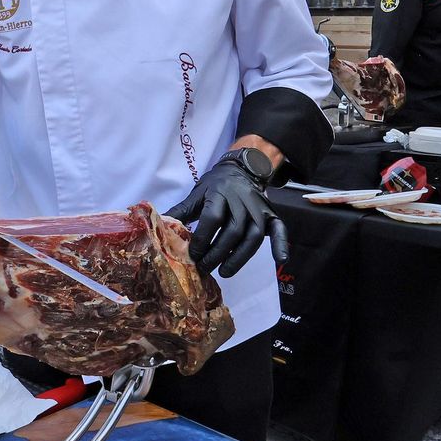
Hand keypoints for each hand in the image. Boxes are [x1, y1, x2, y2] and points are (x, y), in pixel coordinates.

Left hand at [164, 152, 285, 278]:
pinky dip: (281, 244)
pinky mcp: (271, 214)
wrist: (241, 169)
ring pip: (253, 236)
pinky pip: (280, 229)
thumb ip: (181, 212)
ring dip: (240, 257)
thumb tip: (159, 229)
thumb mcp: (197, 194)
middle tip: (205, 268)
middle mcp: (242, 201)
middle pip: (232, 231)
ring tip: (225, 272)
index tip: (193, 255)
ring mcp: (258, 209)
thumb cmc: (215, 185)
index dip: (203, 239)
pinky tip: (280, 259)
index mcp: (220, 194)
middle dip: (217, 253)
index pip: (212, 218)